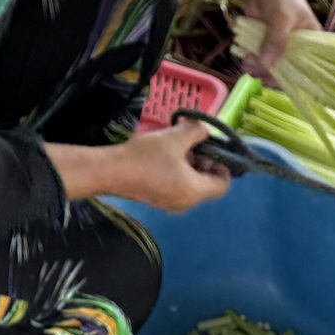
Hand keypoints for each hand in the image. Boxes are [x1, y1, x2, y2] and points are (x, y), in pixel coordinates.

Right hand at [106, 120, 232, 214]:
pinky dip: (176, 173)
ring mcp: (170, 204)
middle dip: (203, 162)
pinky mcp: (157, 200)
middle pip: (206, 184)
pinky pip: (176, 187)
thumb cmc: (146, 157)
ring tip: (175, 146)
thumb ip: (196, 132)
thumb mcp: (174, 137)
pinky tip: (161, 156)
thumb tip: (205, 130)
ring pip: (190, 185)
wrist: (111, 172)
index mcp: (196, 192)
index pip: (223, 184)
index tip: (210, 148)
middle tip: (191, 143)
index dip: (222, 165)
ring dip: (188, 166)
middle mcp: (187, 203)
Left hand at [234, 0, 320, 75]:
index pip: (310, 67)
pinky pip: (261, 61)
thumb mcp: (282, 16)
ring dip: (260, 70)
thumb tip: (267, 65)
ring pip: (273, 68)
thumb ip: (276, 40)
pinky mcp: (266, 46)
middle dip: (273, 74)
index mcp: (312, 41)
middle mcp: (299, 48)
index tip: (282, 82)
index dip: (298, 79)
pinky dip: (253, 64)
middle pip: (289, 71)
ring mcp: (281, 48)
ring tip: (248, 64)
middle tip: (258, 73)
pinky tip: (245, 61)